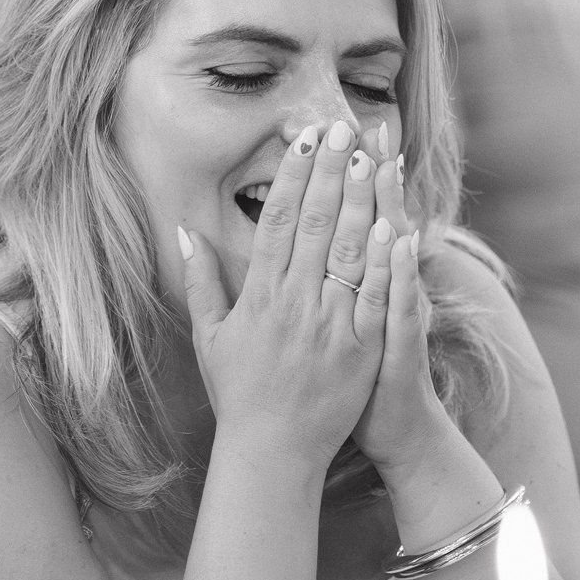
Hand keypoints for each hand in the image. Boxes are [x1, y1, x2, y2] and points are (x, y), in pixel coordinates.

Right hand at [180, 119, 397, 477]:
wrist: (272, 452)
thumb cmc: (238, 394)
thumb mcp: (210, 337)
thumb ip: (202, 281)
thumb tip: (185, 231)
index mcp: (258, 297)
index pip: (275, 222)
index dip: (291, 177)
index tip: (304, 140)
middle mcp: (292, 305)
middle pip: (312, 224)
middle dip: (328, 172)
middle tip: (341, 128)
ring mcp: (328, 327)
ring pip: (346, 251)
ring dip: (358, 200)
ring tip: (369, 156)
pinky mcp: (359, 351)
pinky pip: (373, 297)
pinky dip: (383, 261)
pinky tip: (394, 223)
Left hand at [352, 142, 449, 474]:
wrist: (393, 428)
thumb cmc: (356, 377)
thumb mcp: (343, 322)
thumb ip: (324, 278)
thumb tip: (305, 240)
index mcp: (358, 281)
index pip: (348, 218)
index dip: (338, 176)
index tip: (330, 130)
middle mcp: (382, 289)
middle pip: (374, 220)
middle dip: (366, 173)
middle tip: (361, 123)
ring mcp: (395, 313)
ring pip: (393, 252)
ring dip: (388, 208)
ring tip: (381, 163)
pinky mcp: (401, 344)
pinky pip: (401, 303)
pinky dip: (400, 272)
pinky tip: (398, 239)